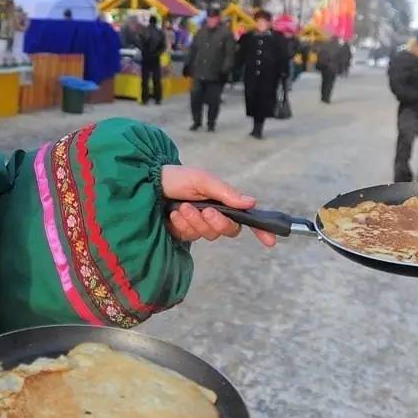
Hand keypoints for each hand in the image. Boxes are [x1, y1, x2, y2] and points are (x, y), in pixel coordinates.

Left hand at [160, 165, 277, 246]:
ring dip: (195, 221)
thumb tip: (252, 202)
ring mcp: (198, 225)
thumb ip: (226, 192)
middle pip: (228, 230)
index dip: (260, 230)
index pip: (245, 218)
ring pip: (208, 235)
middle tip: (205, 209)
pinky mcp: (183, 233)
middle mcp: (213, 215)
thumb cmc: (177, 177)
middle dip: (216, 222)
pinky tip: (173, 214)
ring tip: (182, 207)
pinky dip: (182, 225)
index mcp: (222, 201)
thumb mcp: (202, 179)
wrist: (147, 182)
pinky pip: (190, 237)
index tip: (270, 240)